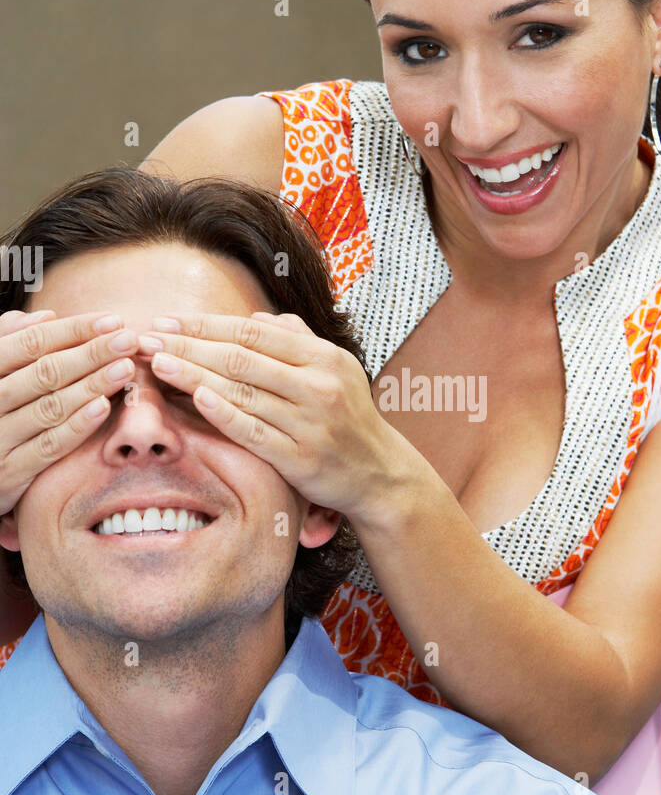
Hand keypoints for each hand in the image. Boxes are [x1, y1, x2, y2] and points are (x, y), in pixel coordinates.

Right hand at [0, 310, 138, 515]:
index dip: (73, 330)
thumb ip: (10, 343)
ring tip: (125, 369)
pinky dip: (77, 426)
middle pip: (44, 373)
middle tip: (128, 340)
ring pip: (50, 408)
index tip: (112, 321)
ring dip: (91, 386)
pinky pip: (48, 446)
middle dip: (91, 354)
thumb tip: (44, 316)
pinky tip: (103, 407)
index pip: (31, 343)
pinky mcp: (10, 472)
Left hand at [138, 311, 400, 523]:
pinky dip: (224, 414)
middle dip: (188, 346)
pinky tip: (196, 398)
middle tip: (147, 338)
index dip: (206, 325)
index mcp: (324, 357)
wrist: (379, 473)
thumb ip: (296, 342)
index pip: (253, 334)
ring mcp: (310, 423)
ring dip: (194, 376)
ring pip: (243, 393)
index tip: (167, 321)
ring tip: (157, 364)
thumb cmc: (349, 418)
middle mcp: (319, 386)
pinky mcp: (301, 459)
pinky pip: (255, 432)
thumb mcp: (336, 370)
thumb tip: (255, 321)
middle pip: (242, 359)